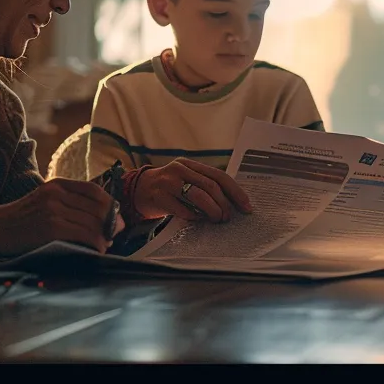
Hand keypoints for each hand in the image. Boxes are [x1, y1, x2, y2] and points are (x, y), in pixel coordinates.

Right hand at [0, 179, 122, 256]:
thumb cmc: (18, 221)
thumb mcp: (43, 201)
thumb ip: (68, 203)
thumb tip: (102, 218)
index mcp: (56, 184)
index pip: (94, 190)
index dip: (110, 205)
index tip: (115, 219)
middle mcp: (56, 193)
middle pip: (98, 207)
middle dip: (111, 224)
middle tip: (113, 236)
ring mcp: (54, 210)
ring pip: (94, 223)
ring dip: (104, 237)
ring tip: (103, 246)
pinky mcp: (51, 228)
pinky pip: (85, 235)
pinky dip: (96, 245)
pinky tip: (96, 250)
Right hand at [133, 158, 251, 222]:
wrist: (137, 190)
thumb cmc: (168, 187)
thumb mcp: (185, 178)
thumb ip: (204, 184)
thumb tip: (232, 202)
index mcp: (189, 164)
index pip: (219, 176)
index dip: (235, 192)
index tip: (246, 206)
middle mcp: (179, 170)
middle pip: (210, 186)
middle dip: (224, 204)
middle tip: (228, 217)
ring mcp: (168, 183)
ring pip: (198, 196)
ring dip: (212, 211)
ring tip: (216, 219)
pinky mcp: (159, 198)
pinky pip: (183, 210)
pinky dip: (195, 217)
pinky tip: (198, 219)